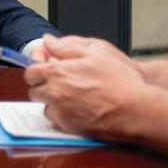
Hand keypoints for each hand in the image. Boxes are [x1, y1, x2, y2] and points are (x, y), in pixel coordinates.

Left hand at [24, 35, 146, 140]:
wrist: (136, 110)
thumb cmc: (120, 82)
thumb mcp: (96, 52)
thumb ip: (66, 46)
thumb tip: (48, 41)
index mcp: (59, 72)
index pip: (31, 71)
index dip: (37, 70)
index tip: (44, 70)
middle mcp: (56, 93)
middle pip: (34, 91)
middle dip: (43, 86)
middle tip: (60, 84)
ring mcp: (61, 112)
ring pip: (45, 107)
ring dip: (53, 102)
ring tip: (74, 97)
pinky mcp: (69, 127)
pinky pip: (57, 121)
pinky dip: (64, 116)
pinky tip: (80, 109)